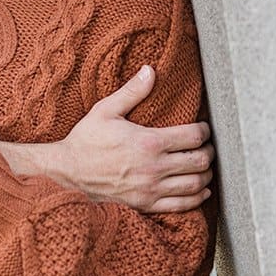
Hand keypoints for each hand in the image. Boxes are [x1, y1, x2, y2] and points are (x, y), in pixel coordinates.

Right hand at [0, 66, 213, 213]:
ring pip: (195, 184)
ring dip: (206, 174)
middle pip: (199, 161)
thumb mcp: (105, 111)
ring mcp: (151, 189)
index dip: (205, 131)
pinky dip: (197, 198)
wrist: (66, 174)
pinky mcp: (146, 204)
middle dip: (209, 152)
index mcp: (148, 141)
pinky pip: (182, 205)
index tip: (204, 128)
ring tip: (205, 167)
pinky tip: (200, 190)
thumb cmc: (85, 141)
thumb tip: (150, 70)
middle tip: (208, 147)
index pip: (193, 136)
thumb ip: (132, 91)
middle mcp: (154, 167)